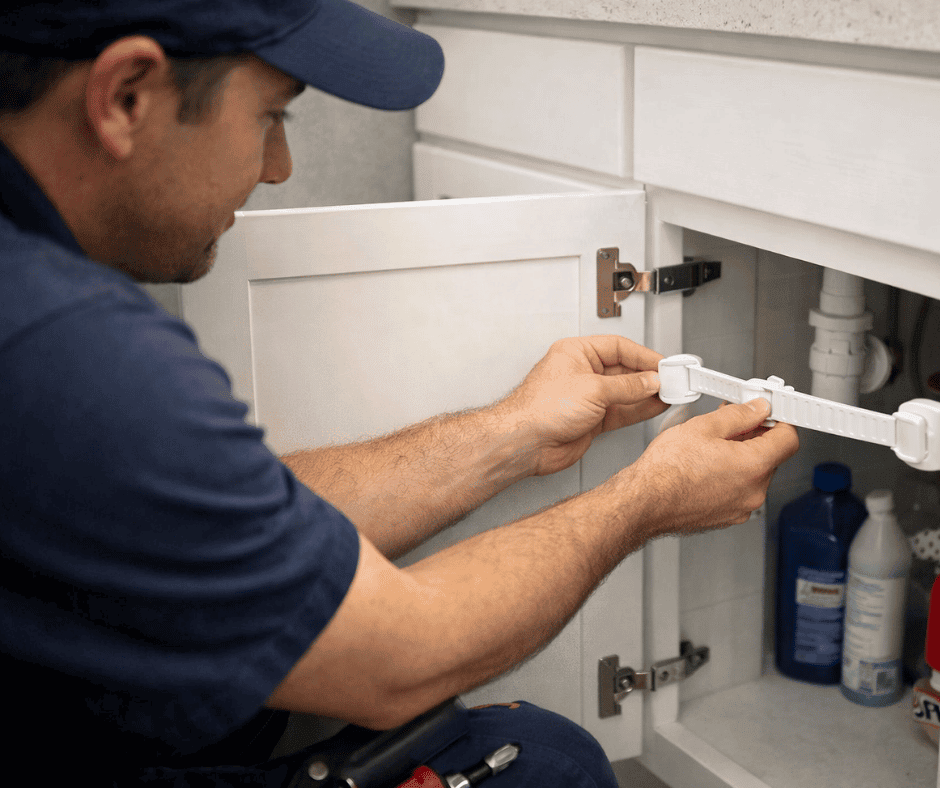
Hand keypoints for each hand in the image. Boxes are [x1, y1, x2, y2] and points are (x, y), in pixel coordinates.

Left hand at [497, 335, 669, 475]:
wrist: (524, 442)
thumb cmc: (540, 408)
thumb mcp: (593, 389)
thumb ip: (627, 386)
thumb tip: (649, 381)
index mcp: (576, 353)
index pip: (619, 347)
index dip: (645, 356)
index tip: (665, 364)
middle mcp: (582, 373)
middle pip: (624, 370)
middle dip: (649, 377)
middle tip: (673, 381)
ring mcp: (587, 397)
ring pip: (625, 392)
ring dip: (648, 394)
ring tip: (671, 393)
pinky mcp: (591, 420)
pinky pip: (621, 411)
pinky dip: (639, 409)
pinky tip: (655, 406)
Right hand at [626, 399, 798, 536]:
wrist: (643, 502)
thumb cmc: (666, 471)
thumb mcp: (704, 427)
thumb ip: (739, 415)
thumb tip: (757, 409)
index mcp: (754, 466)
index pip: (789, 439)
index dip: (781, 421)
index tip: (771, 414)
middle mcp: (754, 492)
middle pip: (770, 457)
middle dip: (756, 437)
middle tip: (734, 422)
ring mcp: (740, 508)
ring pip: (752, 475)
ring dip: (740, 458)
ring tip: (712, 445)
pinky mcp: (726, 517)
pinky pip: (737, 491)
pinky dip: (729, 477)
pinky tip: (706, 466)